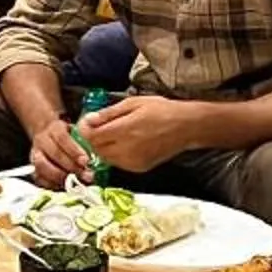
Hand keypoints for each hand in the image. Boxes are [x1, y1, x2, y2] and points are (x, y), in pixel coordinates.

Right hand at [28, 114, 94, 188]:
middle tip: (87, 176)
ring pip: (43, 166)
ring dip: (61, 177)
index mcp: (54, 129)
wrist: (46, 133)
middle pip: (55, 154)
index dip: (74, 151)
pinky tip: (64, 187)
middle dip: (72, 167)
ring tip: (76, 183)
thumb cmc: (66, 135)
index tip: (86, 161)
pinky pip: (39, 178)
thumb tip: (95, 159)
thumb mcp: (74, 132)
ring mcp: (35, 154)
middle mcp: (42, 141)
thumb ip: (82, 142)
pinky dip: (51, 184)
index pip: (62, 138)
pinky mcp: (33, 167)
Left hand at [79, 95, 199, 173]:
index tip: (86, 123)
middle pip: (97, 149)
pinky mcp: (139, 168)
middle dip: (94, 139)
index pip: (92, 136)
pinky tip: (125, 143)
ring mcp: (133, 161)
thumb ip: (109, 113)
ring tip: (114, 134)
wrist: (186, 127)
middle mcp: (127, 149)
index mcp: (124, 130)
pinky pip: (118, 163)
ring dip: (103, 147)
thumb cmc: (162, 111)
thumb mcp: (133, 103)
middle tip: (98, 127)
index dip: (85, 130)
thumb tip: (89, 120)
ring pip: (106, 158)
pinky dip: (115, 155)